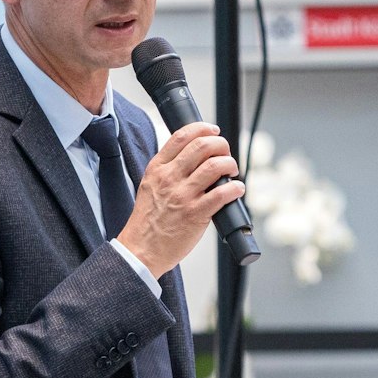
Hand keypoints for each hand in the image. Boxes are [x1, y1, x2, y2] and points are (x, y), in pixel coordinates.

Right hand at [117, 123, 244, 277]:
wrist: (141, 249)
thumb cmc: (148, 220)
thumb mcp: (150, 186)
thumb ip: (168, 170)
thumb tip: (194, 157)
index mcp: (157, 168)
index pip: (181, 136)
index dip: (203, 128)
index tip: (214, 131)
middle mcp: (169, 178)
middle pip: (202, 146)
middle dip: (221, 145)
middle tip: (226, 153)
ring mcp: (182, 196)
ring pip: (215, 166)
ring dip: (230, 164)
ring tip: (232, 171)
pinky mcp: (195, 214)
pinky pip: (222, 193)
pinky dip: (235, 188)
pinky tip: (236, 190)